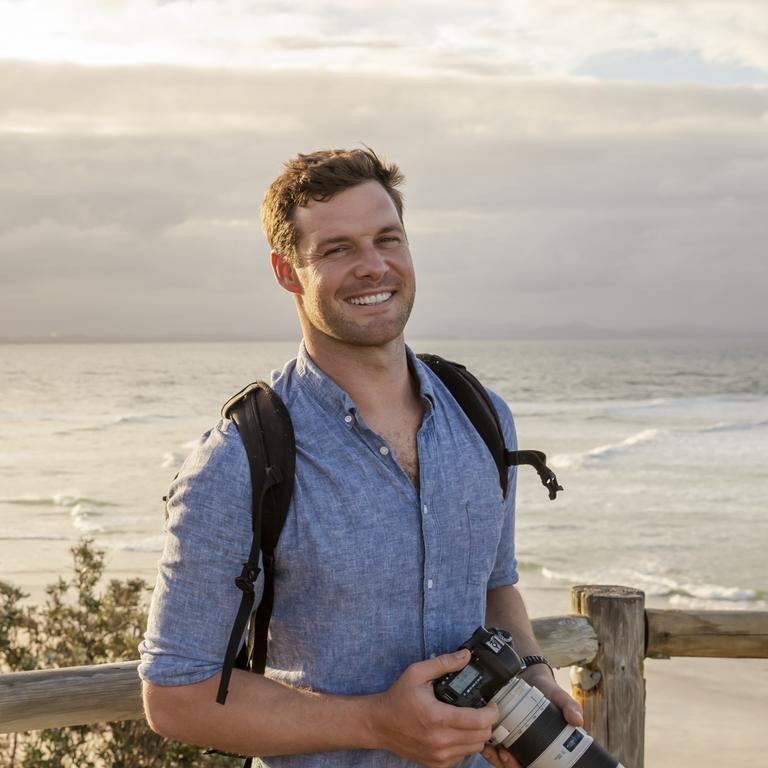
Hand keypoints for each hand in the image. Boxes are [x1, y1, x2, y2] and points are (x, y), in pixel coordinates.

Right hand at [368, 649, 498, 767]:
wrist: (380, 724)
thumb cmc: (398, 698)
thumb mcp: (417, 673)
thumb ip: (443, 663)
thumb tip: (465, 656)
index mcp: (438, 718)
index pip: (479, 722)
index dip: (492, 712)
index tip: (492, 704)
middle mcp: (440, 741)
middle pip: (482, 737)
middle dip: (487, 722)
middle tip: (483, 709)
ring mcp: (439, 756)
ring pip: (475, 749)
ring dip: (478, 734)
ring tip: (471, 719)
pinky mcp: (437, 765)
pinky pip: (463, 756)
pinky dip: (466, 745)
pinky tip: (457, 731)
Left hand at [479, 668, 583, 767]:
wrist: (531, 675)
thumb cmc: (548, 691)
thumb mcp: (559, 697)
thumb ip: (569, 706)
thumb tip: (578, 720)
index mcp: (546, 743)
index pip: (535, 763)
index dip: (521, 765)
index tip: (512, 759)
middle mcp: (530, 745)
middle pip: (518, 764)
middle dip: (507, 764)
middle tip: (502, 754)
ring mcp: (516, 739)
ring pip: (505, 759)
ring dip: (496, 758)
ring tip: (489, 748)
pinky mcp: (505, 730)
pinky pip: (496, 746)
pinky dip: (490, 747)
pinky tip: (484, 742)